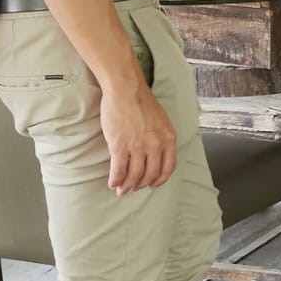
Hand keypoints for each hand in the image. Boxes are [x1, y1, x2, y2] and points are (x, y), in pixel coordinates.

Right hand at [100, 79, 176, 194]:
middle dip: (141, 185)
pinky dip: (115, 179)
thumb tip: (155, 154)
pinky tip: (112, 183)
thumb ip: (161, 138)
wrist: (126, 90)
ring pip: (134, 175)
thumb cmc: (142, 102)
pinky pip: (119, 169)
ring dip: (127, 186)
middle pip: (150, 174)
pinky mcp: (120, 145)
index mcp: (168, 139)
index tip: (153, 184)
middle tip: (133, 189)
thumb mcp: (162, 121)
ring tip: (121, 189)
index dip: (160, 180)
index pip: (168, 168)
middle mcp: (156, 145)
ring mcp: (138, 147)